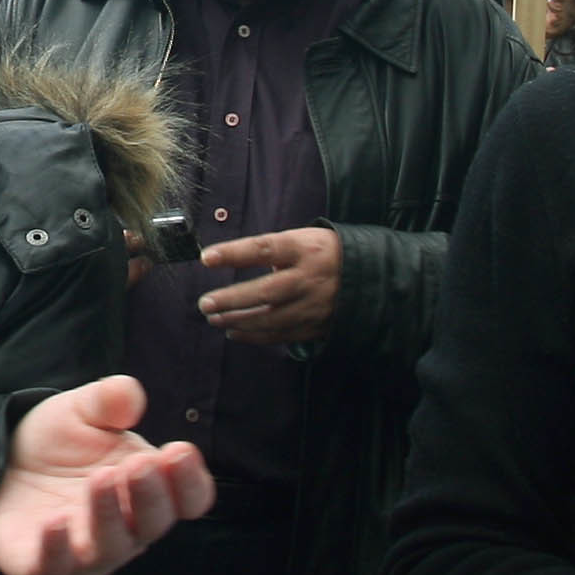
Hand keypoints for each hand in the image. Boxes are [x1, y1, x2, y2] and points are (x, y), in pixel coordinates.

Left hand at [0, 375, 217, 574]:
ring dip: (109, 515)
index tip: (179, 451)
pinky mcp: (44, 567)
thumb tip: (129, 394)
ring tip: (101, 478)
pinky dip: (57, 548)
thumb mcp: (80, 412)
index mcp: (147, 489)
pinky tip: (55, 520)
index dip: (190, 480)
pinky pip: (56, 567)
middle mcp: (126, 527)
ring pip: (110, 547)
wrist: (2, 470)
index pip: (189, 498)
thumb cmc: (58, 446)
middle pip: (153, 523)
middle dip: (150, 494)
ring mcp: (87, 552)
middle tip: (140, 463)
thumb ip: (107, 400)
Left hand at [193, 226, 340, 344]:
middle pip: (266, 291)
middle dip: (232, 299)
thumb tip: (234, 260)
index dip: (234, 253)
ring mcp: (314, 305)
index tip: (206, 257)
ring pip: (271, 318)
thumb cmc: (324, 252)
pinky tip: (234, 331)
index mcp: (304, 249)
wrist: (369, 275)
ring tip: (213, 317)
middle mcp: (309, 278)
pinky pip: (281, 334)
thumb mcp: (303, 238)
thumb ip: (273, 251)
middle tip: (205, 303)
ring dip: (238, 320)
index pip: (263, 249)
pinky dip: (254, 336)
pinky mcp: (316, 326)